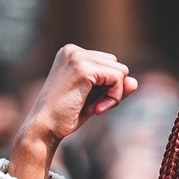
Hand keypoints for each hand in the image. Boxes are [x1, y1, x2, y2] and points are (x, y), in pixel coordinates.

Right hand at [10, 45, 137, 178]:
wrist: (44, 128)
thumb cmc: (65, 116)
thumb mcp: (94, 99)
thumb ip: (113, 88)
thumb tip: (135, 82)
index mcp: (72, 53)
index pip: (109, 64)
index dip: (107, 87)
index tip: (90, 103)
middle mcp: (73, 50)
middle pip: (117, 65)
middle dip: (111, 89)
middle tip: (92, 106)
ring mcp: (77, 57)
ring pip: (121, 71)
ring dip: (113, 95)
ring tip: (93, 107)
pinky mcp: (83, 69)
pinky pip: (118, 78)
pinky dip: (113, 97)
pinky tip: (95, 109)